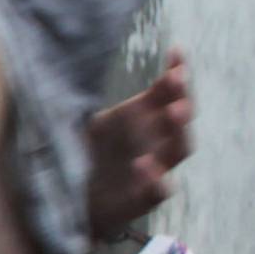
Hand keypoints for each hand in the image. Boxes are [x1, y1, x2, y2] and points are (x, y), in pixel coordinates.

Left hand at [88, 48, 193, 240]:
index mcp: (143, 118)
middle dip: (181, 97)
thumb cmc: (84, 154)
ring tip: (173, 112)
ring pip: (177, 150)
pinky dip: (155, 178)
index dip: (177, 73)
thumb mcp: (86, 121)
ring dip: (179, 131)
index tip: (176, 51)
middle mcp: (154, 141)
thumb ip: (88, 98)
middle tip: (177, 81)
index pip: (167, 93)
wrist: (72, 202)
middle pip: (179, 119)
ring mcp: (153, 169)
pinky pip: (158, 190)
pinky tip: (143, 165)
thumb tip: (77, 64)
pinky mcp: (142, 199)